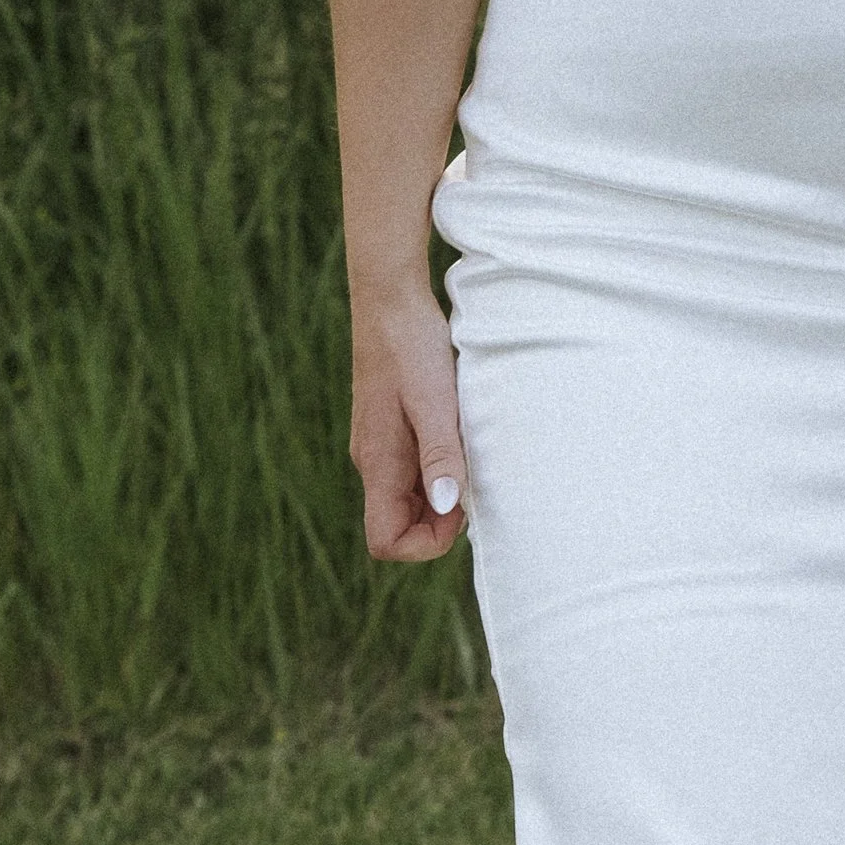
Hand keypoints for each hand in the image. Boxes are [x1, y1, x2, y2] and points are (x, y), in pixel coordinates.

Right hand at [349, 288, 471, 560]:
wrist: (390, 300)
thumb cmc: (412, 347)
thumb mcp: (435, 403)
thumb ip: (439, 456)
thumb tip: (445, 507)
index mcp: (378, 464)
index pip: (384, 541)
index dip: (423, 544)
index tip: (457, 508)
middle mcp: (373, 463)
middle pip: (398, 525)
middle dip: (439, 521)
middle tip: (471, 479)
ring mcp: (380, 448)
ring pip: (408, 500)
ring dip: (440, 492)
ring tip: (467, 452)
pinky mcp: (389, 431)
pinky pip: (412, 471)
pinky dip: (437, 468)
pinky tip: (457, 435)